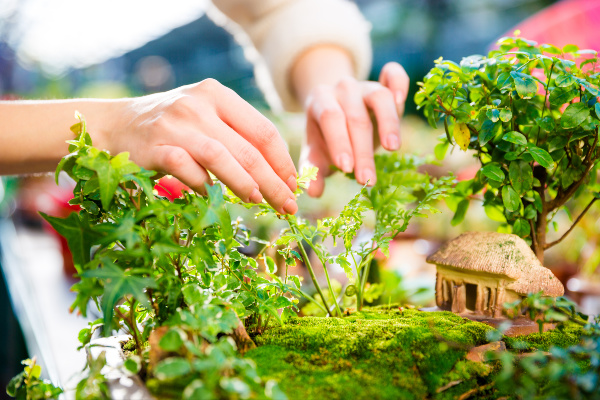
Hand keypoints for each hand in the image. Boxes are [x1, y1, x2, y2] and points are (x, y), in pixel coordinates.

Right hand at [106, 79, 297, 213]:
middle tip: (289, 206)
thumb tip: (278, 173)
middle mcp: (198, 104)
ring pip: (222, 158)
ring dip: (246, 185)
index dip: (283, 161)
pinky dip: (206, 187)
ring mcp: (175, 125)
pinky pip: (188, 171)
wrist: (114, 125)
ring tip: (261, 203)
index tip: (294, 185)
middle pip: (248, 149)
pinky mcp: (155, 147)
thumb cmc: (171, 126)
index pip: (263, 130)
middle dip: (274, 182)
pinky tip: (216, 198)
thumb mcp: (205, 117)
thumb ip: (236, 136)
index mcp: (218, 94)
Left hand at [299, 62, 408, 196]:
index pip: (330, 118)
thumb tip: (313, 193)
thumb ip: (313, 170)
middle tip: (367, 180)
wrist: (337, 111)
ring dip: (388, 123)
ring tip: (392, 149)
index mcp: (320, 100)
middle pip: (355, 116)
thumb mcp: (316, 151)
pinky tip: (402, 100)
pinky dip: (399, 82)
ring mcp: (365, 84)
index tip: (346, 169)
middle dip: (362, 150)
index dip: (339, 143)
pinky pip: (394, 75)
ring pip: (379, 97)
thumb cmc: (327, 137)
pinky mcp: (385, 83)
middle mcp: (343, 88)